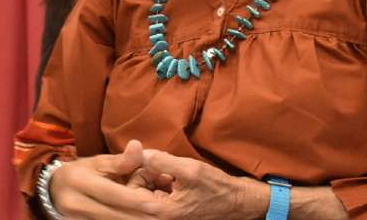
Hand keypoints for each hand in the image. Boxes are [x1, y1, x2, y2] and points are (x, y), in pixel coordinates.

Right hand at [49, 139, 160, 218]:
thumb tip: (138, 146)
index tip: (156, 205)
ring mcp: (76, 218)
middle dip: (139, 217)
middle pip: (113, 215)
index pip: (112, 193)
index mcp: (80, 181)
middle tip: (162, 216)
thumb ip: (120, 160)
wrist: (53, 190)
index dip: (135, 200)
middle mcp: (76, 203)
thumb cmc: (81, 172)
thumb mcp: (97, 162)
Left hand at [139, 149, 268, 219]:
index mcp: (160, 212)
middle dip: (147, 172)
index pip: (131, 188)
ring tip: (173, 171)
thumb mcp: (190, 170)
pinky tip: (174, 176)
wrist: (236, 201)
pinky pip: (154, 191)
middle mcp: (159, 216)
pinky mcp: (168, 209)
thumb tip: (140, 152)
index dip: (140, 169)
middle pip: (135, 188)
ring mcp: (164, 214)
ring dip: (155, 175)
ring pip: (145, 188)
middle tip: (166, 165)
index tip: (155, 161)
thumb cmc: (216, 188)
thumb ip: (162, 161)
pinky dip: (161, 180)